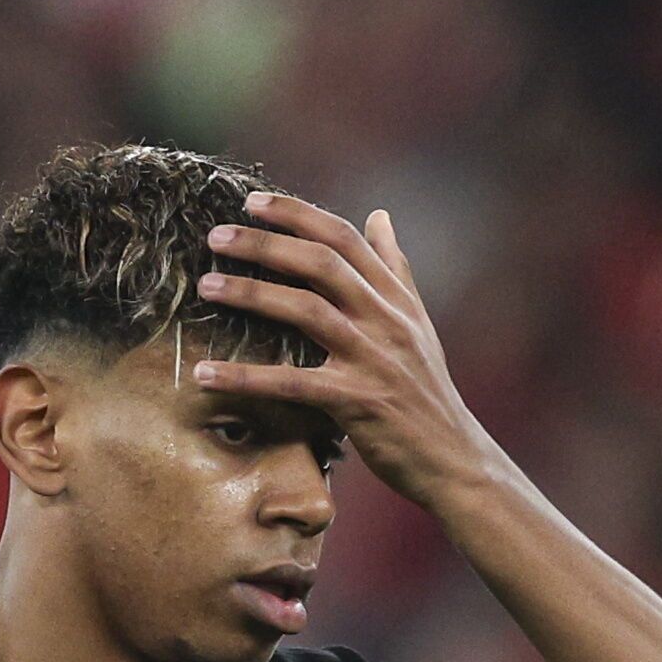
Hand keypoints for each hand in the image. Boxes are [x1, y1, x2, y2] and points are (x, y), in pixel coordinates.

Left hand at [192, 191, 497, 509]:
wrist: (454, 460)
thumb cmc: (426, 395)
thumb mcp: (417, 325)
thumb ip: (394, 270)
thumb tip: (379, 215)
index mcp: (396, 300)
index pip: (345, 239)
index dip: (298, 215)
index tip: (253, 201)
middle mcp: (387, 321)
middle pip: (321, 263)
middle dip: (266, 243)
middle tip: (216, 236)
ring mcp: (374, 359)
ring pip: (307, 310)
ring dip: (251, 293)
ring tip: (206, 286)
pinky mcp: (358, 402)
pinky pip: (292, 383)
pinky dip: (246, 377)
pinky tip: (206, 373)